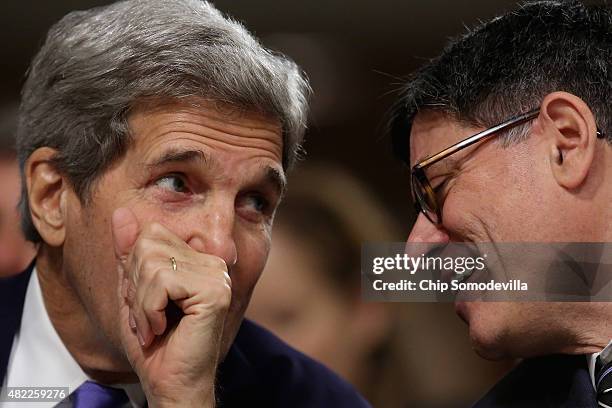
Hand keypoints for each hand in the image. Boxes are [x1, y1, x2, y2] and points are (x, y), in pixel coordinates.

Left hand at [112, 207, 231, 406]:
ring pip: (153, 262)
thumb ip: (130, 252)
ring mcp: (217, 275)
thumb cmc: (155, 343)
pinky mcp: (215, 292)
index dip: (135, 271)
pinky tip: (163, 328)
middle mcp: (213, 262)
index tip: (146, 304)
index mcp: (198, 258)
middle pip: (149, 244)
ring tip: (155, 326)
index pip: (151, 234)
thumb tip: (121, 212)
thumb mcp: (134, 291)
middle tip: (149, 317)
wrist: (170, 382)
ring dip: (142, 302)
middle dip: (136, 286)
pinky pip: (163, 281)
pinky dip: (150, 309)